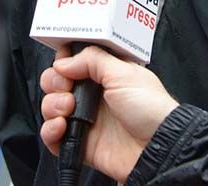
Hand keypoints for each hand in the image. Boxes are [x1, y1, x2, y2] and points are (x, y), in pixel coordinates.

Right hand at [39, 46, 178, 182]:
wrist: (157, 147)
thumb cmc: (152, 109)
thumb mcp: (124, 73)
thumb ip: (92, 60)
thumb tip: (64, 62)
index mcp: (105, 74)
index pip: (74, 62)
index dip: (64, 61)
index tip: (63, 63)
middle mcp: (93, 95)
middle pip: (57, 82)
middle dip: (54, 82)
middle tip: (66, 87)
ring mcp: (85, 119)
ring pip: (51, 107)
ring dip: (52, 105)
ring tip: (68, 109)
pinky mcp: (80, 142)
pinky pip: (52, 136)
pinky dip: (49, 130)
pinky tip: (61, 126)